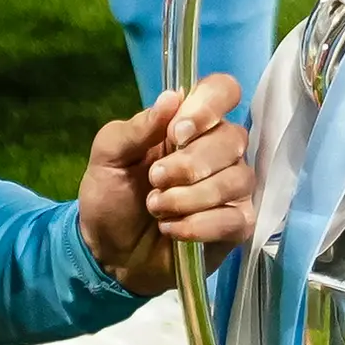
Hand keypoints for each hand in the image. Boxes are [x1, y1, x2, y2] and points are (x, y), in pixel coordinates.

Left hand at [78, 72, 250, 296]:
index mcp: (189, 124)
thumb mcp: (108, 157)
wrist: (108, 252)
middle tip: (154, 180)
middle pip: (233, 138)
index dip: (208, 107)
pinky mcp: (237, 224)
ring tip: (156, 208)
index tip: (177, 132)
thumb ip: (136, 128)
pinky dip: (199, 225)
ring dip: (189, 197)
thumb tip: (172, 98)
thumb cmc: (111, 197)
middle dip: (189, 164)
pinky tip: (171, 230)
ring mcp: (232, 188)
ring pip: (237, 179)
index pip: (223, 91)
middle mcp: (219, 150)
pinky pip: (235, 218)